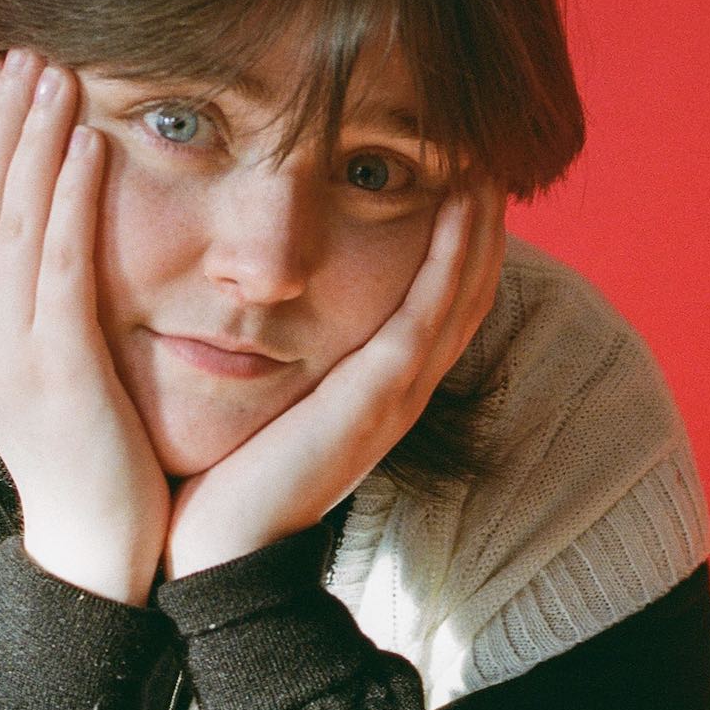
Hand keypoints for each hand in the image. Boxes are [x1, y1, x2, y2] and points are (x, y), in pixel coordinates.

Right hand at [0, 49, 171, 606]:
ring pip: (11, 219)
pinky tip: (89, 145)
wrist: (94, 550)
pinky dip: (69, 199)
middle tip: (23, 48)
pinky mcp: (56, 368)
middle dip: (0, 118)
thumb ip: (46, 302)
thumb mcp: (53, 366)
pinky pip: (57, 266)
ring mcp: (11, 348)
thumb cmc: (87, 456)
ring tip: (55, 70)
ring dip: (33, 137)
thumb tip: (49, 244)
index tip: (1, 73)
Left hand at [160, 175, 507, 580]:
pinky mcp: (380, 395)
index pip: (436, 306)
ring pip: (463, 293)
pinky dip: (455, 252)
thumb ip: (274, 364)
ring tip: (489, 163)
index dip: (455, 247)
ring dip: (482, 225)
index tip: (453, 184)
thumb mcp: (261, 404)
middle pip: (467, 294)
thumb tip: (244, 315)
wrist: (220, 550)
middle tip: (489, 159)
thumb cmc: (222, 480)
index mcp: (376, 392)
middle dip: (483, 228)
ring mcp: (398, 393)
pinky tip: (463, 201)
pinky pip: (432, 309)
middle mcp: (400, 391)